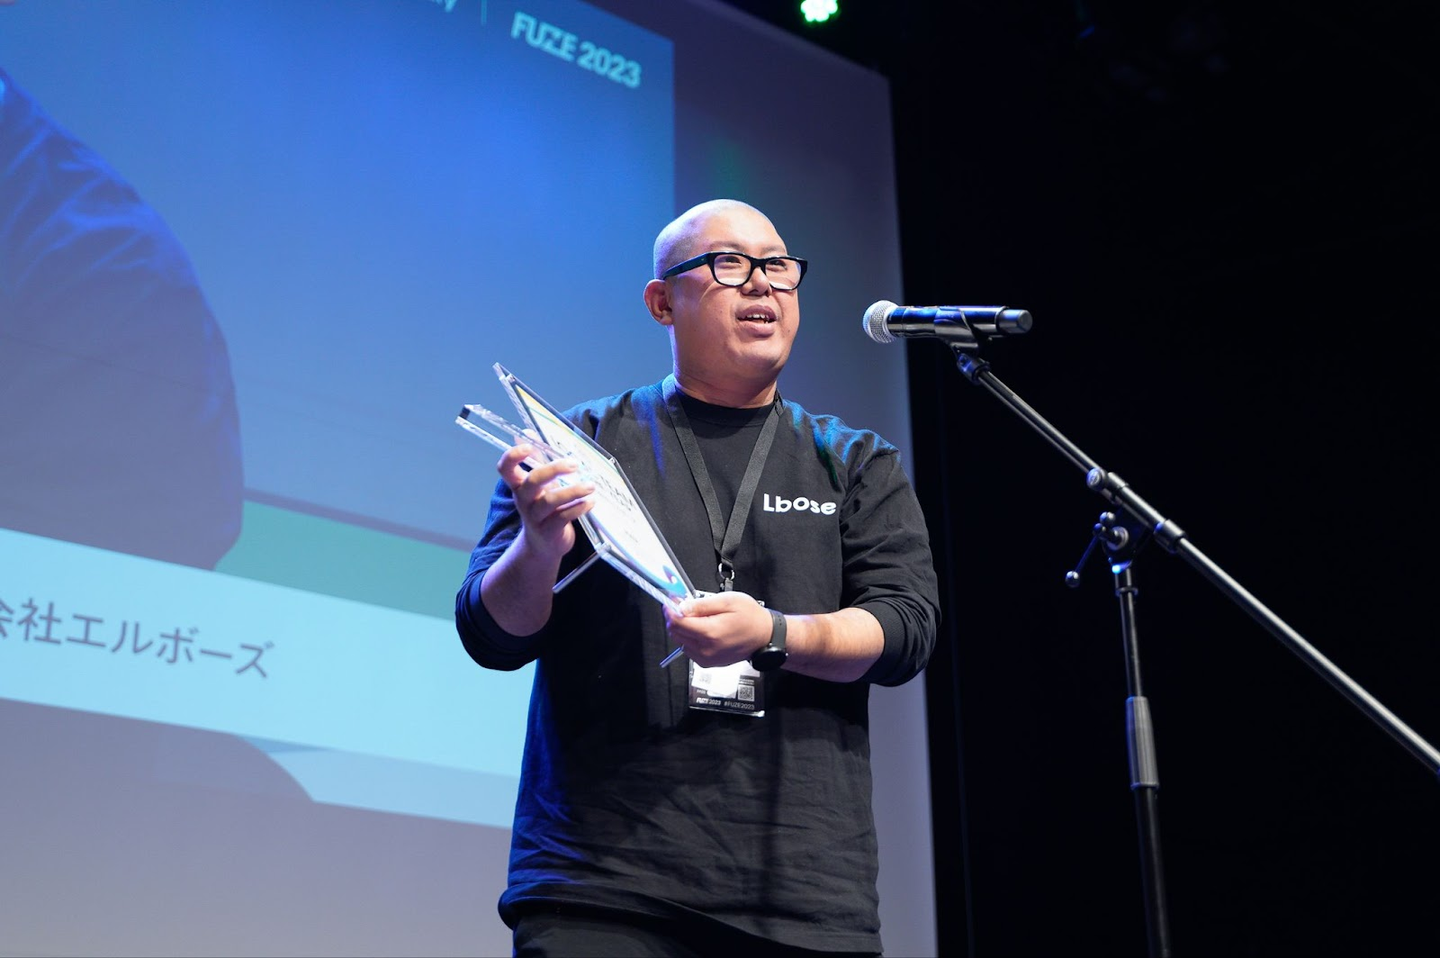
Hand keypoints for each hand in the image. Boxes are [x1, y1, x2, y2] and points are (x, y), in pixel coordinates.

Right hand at [497, 444, 593, 562]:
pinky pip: (564, 517)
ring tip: (591, 486)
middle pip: (532, 481)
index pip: (505, 469)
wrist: (542, 546)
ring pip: (551, 501)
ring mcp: (535, 517)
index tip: (528, 446)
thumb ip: (537, 460)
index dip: (513, 456)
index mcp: (519, 486)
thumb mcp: (538, 485)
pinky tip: (591, 502)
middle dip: (553, 470)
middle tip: (574, 464)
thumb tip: (529, 432)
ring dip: (573, 491)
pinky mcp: (549, 531)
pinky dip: (579, 508)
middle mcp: (524, 500)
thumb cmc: (543, 507)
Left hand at [663, 591, 771, 668]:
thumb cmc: (751, 617)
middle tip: (684, 606)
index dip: (670, 610)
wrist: (765, 636)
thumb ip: (701, 605)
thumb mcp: (728, 601)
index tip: (670, 601)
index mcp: (710, 633)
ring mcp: (707, 658)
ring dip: (683, 629)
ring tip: (699, 618)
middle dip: (676, 618)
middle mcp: (706, 649)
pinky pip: (689, 650)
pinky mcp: (708, 662)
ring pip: (681, 641)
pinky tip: (703, 630)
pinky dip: (690, 639)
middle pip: (675, 633)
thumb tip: (681, 607)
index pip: (677, 623)